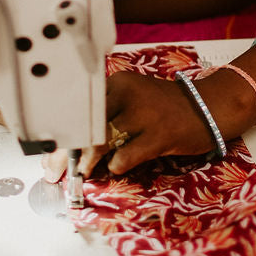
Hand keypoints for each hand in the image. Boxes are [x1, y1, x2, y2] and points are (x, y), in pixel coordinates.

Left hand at [41, 68, 221, 183]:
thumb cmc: (164, 109)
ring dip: (88, 162)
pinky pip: (126, 156)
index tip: (48, 156)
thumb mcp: (132, 102)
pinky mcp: (160, 134)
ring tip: (85, 172)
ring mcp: (144, 113)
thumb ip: (105, 119)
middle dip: (66, 153)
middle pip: (86, 126)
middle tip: (54, 172)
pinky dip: (116, 166)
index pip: (79, 109)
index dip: (61, 135)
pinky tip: (116, 168)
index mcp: (116, 83)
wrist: (207, 107)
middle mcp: (126, 93)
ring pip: (102, 141)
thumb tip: (70, 149)